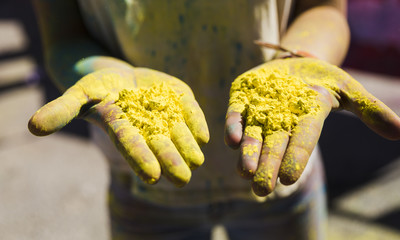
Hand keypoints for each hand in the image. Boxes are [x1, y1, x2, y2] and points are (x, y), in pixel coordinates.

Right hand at [29, 66, 208, 186]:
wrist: (120, 78)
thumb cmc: (96, 89)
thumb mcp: (77, 96)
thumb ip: (61, 111)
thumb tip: (32, 128)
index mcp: (123, 131)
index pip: (131, 146)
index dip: (140, 159)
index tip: (152, 176)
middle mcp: (147, 129)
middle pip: (160, 147)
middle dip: (171, 162)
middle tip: (182, 178)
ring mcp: (165, 116)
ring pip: (179, 135)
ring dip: (188, 147)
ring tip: (197, 159)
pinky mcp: (179, 101)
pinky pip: (191, 113)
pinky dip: (197, 123)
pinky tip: (204, 135)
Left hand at [225, 58, 399, 195]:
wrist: (295, 63)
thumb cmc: (322, 79)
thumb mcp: (348, 89)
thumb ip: (369, 109)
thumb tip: (399, 132)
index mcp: (307, 119)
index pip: (303, 141)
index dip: (296, 158)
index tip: (288, 180)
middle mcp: (281, 120)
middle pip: (274, 146)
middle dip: (268, 167)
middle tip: (261, 189)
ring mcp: (259, 110)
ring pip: (252, 136)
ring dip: (247, 153)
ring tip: (244, 172)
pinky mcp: (242, 97)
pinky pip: (234, 114)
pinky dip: (232, 126)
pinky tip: (230, 140)